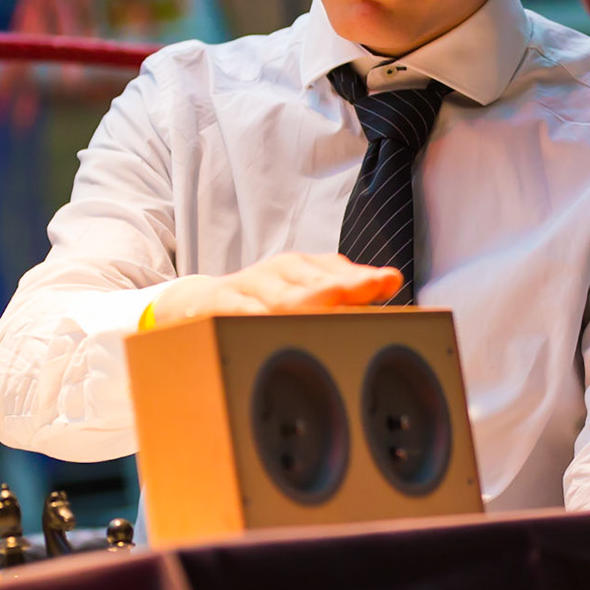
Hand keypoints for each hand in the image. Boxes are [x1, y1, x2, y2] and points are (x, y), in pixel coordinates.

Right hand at [153, 253, 401, 323]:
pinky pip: (238, 310)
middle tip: (368, 290)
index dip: (364, 278)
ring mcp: (249, 286)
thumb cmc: (261, 300)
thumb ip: (346, 287)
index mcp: (303, 268)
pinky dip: (254, 315)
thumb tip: (392, 281)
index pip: (339, 270)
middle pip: (314, 282)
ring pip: (281, 297)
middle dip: (343, 286)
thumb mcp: (302, 289)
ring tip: (331, 306)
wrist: (196, 301)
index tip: (389, 281)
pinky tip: (268, 322)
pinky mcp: (219, 303)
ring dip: (307, 303)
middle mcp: (279, 272)